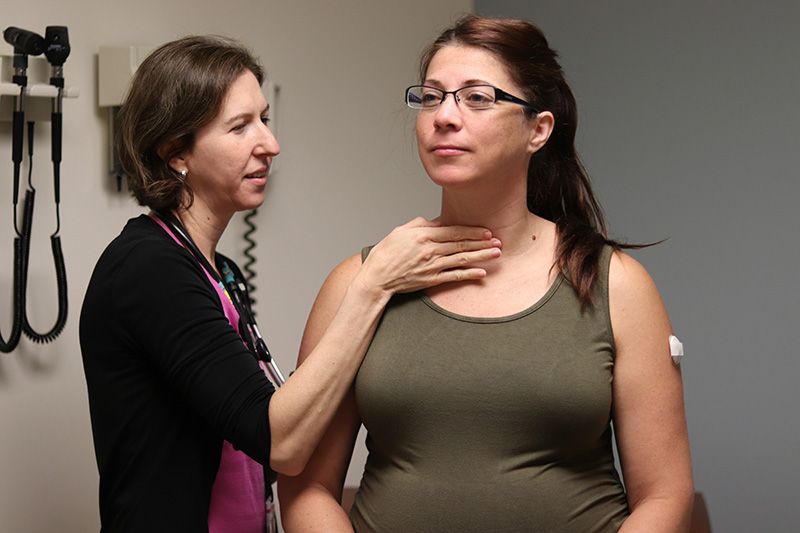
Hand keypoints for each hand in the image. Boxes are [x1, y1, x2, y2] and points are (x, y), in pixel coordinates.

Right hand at [356, 217, 500, 296]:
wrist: (376, 277)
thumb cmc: (385, 254)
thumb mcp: (401, 231)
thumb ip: (421, 225)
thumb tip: (436, 222)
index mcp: (423, 235)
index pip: (453, 231)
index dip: (472, 231)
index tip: (486, 230)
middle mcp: (430, 250)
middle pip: (461, 244)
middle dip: (482, 242)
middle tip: (498, 240)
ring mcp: (431, 266)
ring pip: (462, 259)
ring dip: (481, 256)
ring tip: (496, 253)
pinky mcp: (431, 280)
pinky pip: (454, 276)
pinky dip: (469, 274)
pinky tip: (482, 273)